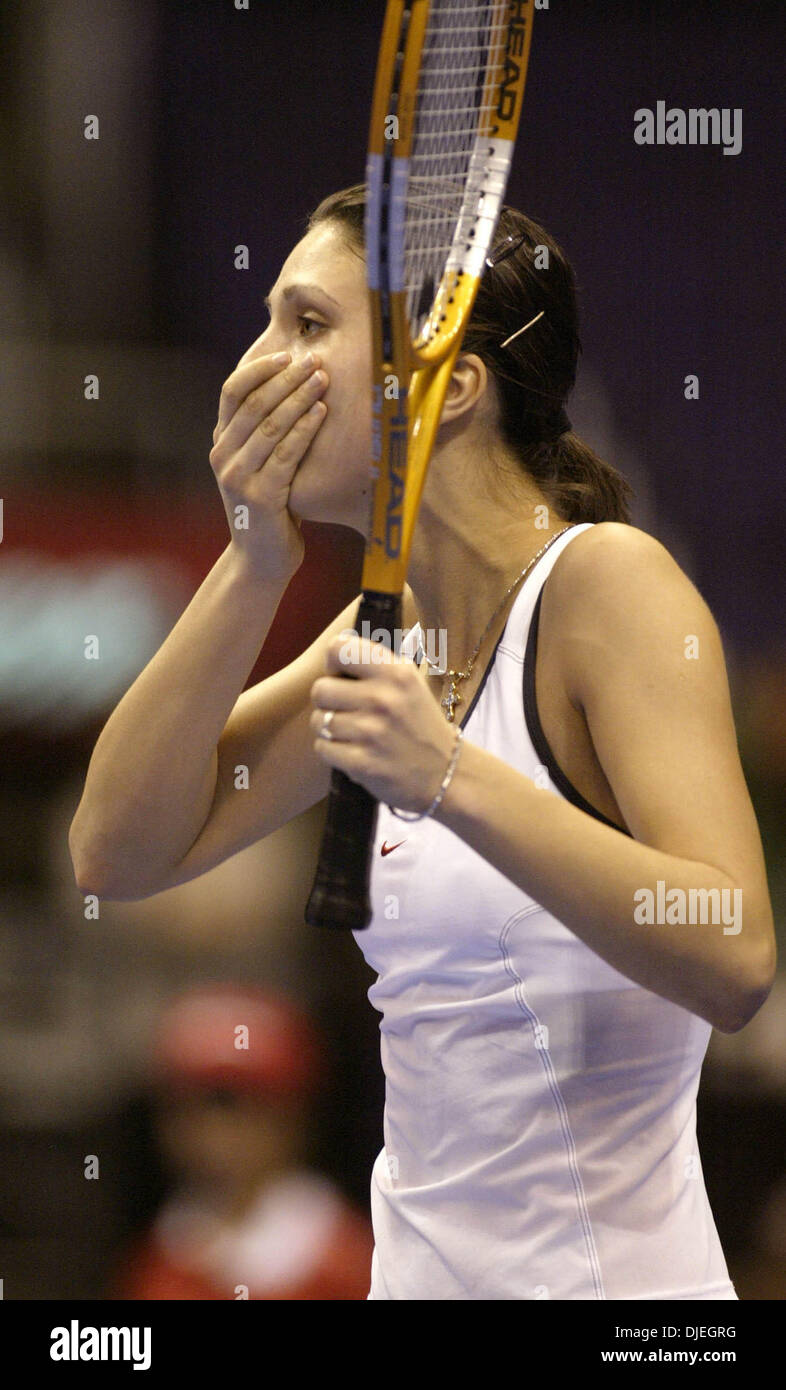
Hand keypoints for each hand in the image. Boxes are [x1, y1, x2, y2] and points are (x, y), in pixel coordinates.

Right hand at [209, 347, 328, 582]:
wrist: (262, 559)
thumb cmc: (273, 507)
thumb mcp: (262, 464)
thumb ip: (268, 433)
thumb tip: (298, 386)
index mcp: (222, 443)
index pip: (232, 391)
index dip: (259, 369)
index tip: (288, 354)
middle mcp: (223, 456)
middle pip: (253, 403)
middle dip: (287, 378)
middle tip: (315, 360)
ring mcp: (238, 477)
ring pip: (269, 425)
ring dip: (299, 398)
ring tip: (323, 379)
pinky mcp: (260, 496)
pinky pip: (285, 454)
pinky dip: (305, 429)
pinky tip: (322, 412)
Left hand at [309, 634, 456, 811]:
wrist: (447, 774)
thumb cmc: (421, 725)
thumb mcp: (410, 684)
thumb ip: (375, 666)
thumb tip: (334, 653)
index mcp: (396, 672)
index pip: (338, 649)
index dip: (333, 664)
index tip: (343, 678)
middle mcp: (383, 698)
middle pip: (320, 689)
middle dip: (328, 702)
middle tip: (347, 711)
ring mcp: (372, 731)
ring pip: (319, 721)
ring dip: (330, 729)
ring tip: (353, 735)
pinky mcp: (362, 762)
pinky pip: (322, 748)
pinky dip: (333, 752)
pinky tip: (354, 752)